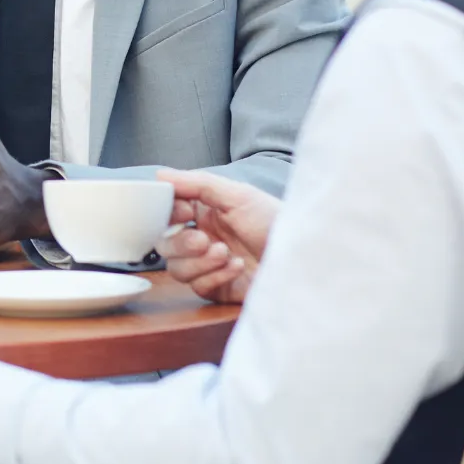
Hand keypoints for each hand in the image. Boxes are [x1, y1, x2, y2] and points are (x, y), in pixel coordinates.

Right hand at [157, 168, 280, 303]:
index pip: (168, 213)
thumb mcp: (238, 195)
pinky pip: (198, 287)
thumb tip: (161, 174)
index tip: (185, 212)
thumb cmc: (275, 220)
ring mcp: (209, 265)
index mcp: (205, 211)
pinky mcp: (219, 289)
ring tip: (226, 254)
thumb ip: (197, 184)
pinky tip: (238, 267)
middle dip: (183, 243)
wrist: (302, 256)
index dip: (169, 214)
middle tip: (204, 240)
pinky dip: (215, 276)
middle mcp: (203, 237)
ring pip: (177, 269)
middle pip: (166, 245)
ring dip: (200, 262)